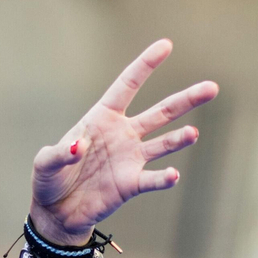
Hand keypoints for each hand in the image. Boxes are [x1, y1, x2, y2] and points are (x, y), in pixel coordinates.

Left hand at [30, 39, 217, 243]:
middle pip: (161, 112)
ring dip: (180, 138)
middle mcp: (123, 134)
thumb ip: (60, 154)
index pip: (128, 86)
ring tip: (193, 134)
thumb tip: (80, 147)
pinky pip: (153, 179)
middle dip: (186, 100)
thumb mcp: (45, 163)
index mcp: (102, 118)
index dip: (145, 66)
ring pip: (164, 143)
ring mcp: (131, 158)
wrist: (57, 212)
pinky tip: (173, 175)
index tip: (166, 46)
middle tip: (212, 88)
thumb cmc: (51, 179)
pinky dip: (164, 178)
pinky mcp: (132, 184)